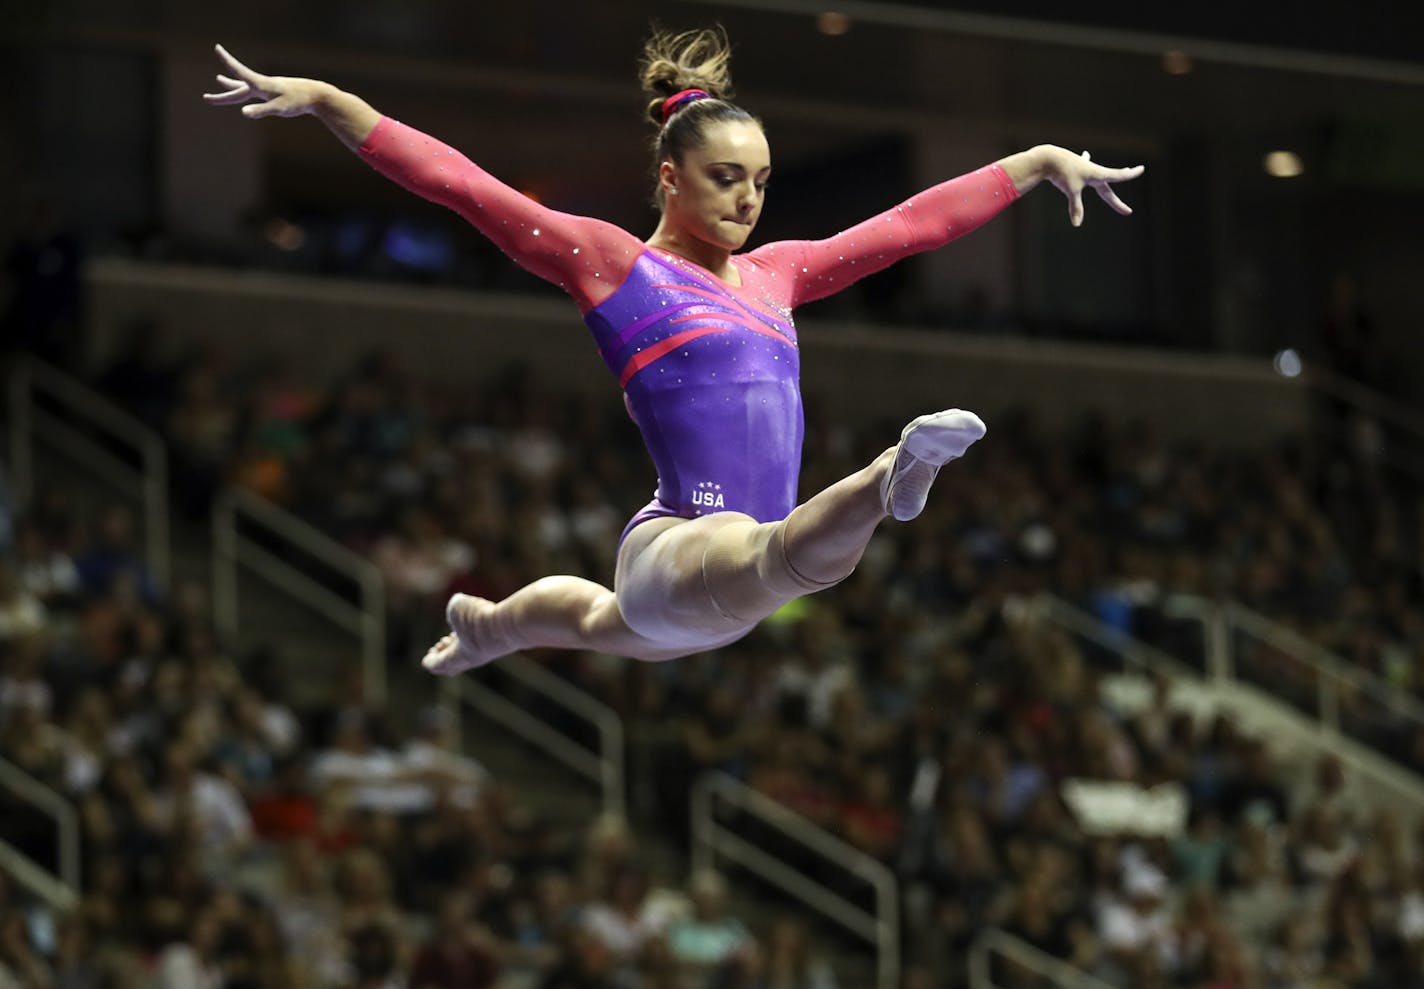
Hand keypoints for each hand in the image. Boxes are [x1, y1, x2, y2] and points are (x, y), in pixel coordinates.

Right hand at [202, 44, 327, 118]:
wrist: (315, 95)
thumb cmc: (298, 101)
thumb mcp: (279, 108)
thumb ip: (261, 111)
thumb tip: (243, 113)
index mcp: (261, 85)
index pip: (239, 72)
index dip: (227, 61)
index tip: (217, 47)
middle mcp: (261, 86)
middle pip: (237, 89)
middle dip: (222, 95)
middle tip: (205, 97)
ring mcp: (267, 90)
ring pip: (244, 88)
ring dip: (231, 86)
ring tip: (218, 79)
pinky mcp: (274, 94)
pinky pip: (255, 94)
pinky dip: (247, 94)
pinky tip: (248, 99)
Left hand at [1039, 146, 1143, 226]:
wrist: (1048, 158)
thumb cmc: (1061, 173)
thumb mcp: (1071, 190)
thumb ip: (1076, 207)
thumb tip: (1077, 224)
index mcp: (1097, 174)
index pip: (1118, 176)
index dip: (1130, 174)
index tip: (1141, 169)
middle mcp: (1093, 171)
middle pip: (1107, 188)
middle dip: (1115, 201)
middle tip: (1128, 207)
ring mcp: (1084, 167)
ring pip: (1099, 175)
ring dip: (1110, 176)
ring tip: (1123, 170)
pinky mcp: (1074, 165)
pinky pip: (1084, 165)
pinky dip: (1086, 161)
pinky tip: (1086, 155)